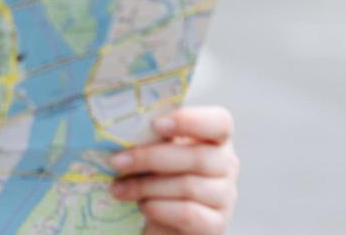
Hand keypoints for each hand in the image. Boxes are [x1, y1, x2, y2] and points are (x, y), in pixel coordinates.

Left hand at [109, 106, 238, 233]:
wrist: (164, 219)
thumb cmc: (159, 177)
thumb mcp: (158, 152)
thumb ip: (152, 138)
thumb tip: (124, 130)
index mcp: (215, 138)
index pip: (219, 122)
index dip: (190, 121)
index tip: (156, 124)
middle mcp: (227, 165)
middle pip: (197, 157)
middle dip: (150, 158)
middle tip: (118, 162)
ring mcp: (225, 197)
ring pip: (188, 186)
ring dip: (146, 186)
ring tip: (121, 188)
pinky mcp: (216, 225)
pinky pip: (187, 213)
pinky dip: (159, 208)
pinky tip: (143, 206)